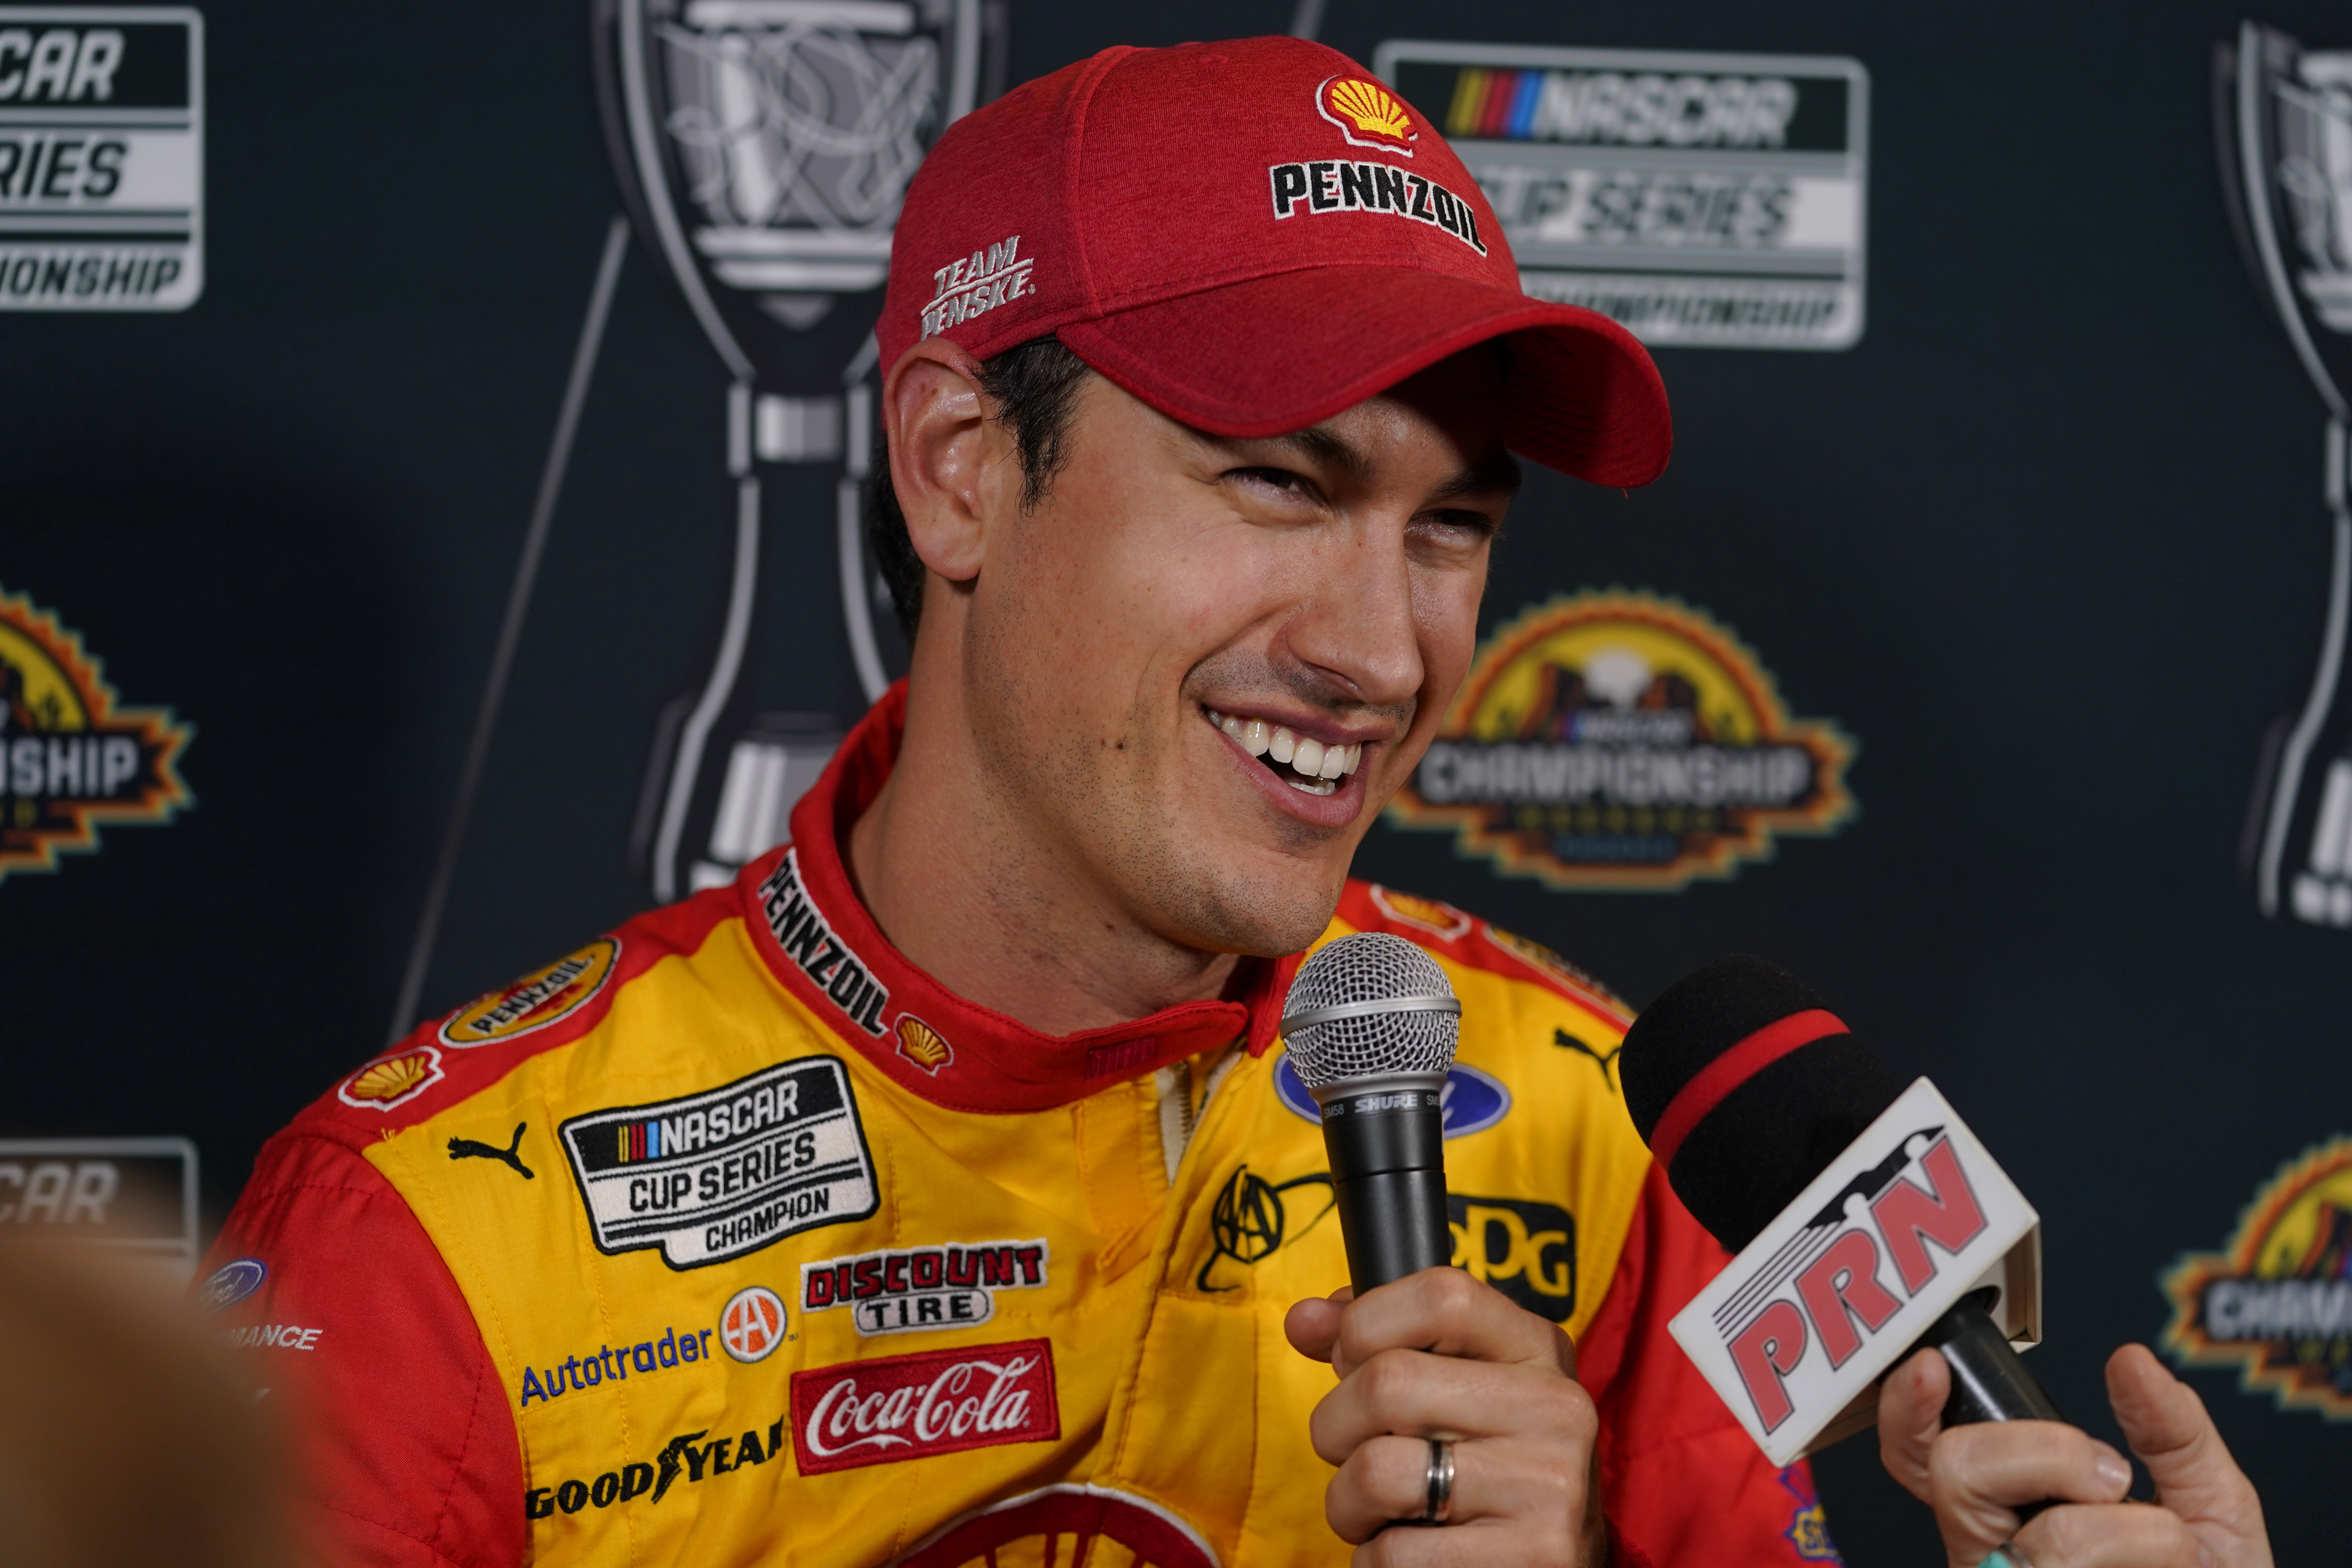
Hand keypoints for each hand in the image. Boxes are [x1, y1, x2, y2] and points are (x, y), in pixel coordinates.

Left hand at [1284, 1267, 1606, 1565]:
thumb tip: (1304, 1320)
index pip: (1442, 1296)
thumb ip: (1378, 1343)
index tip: (1350, 1359)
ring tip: (1379, 1510)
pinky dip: (1374, 1558)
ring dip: (1348, 1501)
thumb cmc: (1489, 1465)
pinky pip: (1392, 1554)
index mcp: (1539, 1350)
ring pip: (1376, 1471)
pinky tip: (1413, 1551)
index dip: (1366, 1323)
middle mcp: (1555, 1409)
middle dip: (1336, 1426)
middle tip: (1354, 1454)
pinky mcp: (1530, 1558)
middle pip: (1386, 1384)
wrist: (1561, 1565)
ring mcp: (1548, 1487)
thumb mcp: (1458, 1386)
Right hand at [1877, 1342, 2272, 1567]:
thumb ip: (2170, 1429)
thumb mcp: (2206, 1501)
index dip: (1906, 1411)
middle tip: (2113, 1478)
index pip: (1923, 1459)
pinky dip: (2153, 1557)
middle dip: (2047, 1450)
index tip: (1931, 1368)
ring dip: (2138, 1531)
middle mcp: (1994, 1555)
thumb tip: (2130, 1361)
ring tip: (2170, 1552)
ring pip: (2050, 1537)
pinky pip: (2079, 1565)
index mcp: (2013, 1514)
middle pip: (1958, 1472)